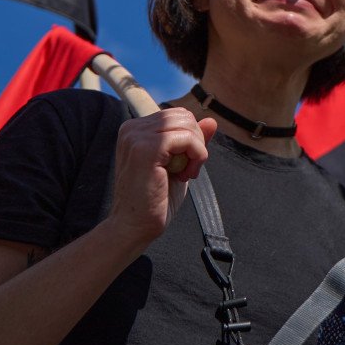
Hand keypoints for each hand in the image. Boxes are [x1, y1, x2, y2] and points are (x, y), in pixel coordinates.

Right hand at [104, 109, 218, 251]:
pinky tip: (186, 175)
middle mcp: (132, 128)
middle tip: (187, 171)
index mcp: (135, 129)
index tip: (184, 165)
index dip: (190, 138)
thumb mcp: (179, 164)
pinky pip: (187, 138)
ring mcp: (137, 136)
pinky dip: (196, 155)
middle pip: (184, 116)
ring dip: (196, 150)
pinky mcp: (147, 148)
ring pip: (187, 124)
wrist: (133, 228)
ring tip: (185, 173)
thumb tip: (212, 120)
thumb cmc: (154, 201)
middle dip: (195, 142)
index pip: (177, 116)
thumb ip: (193, 142)